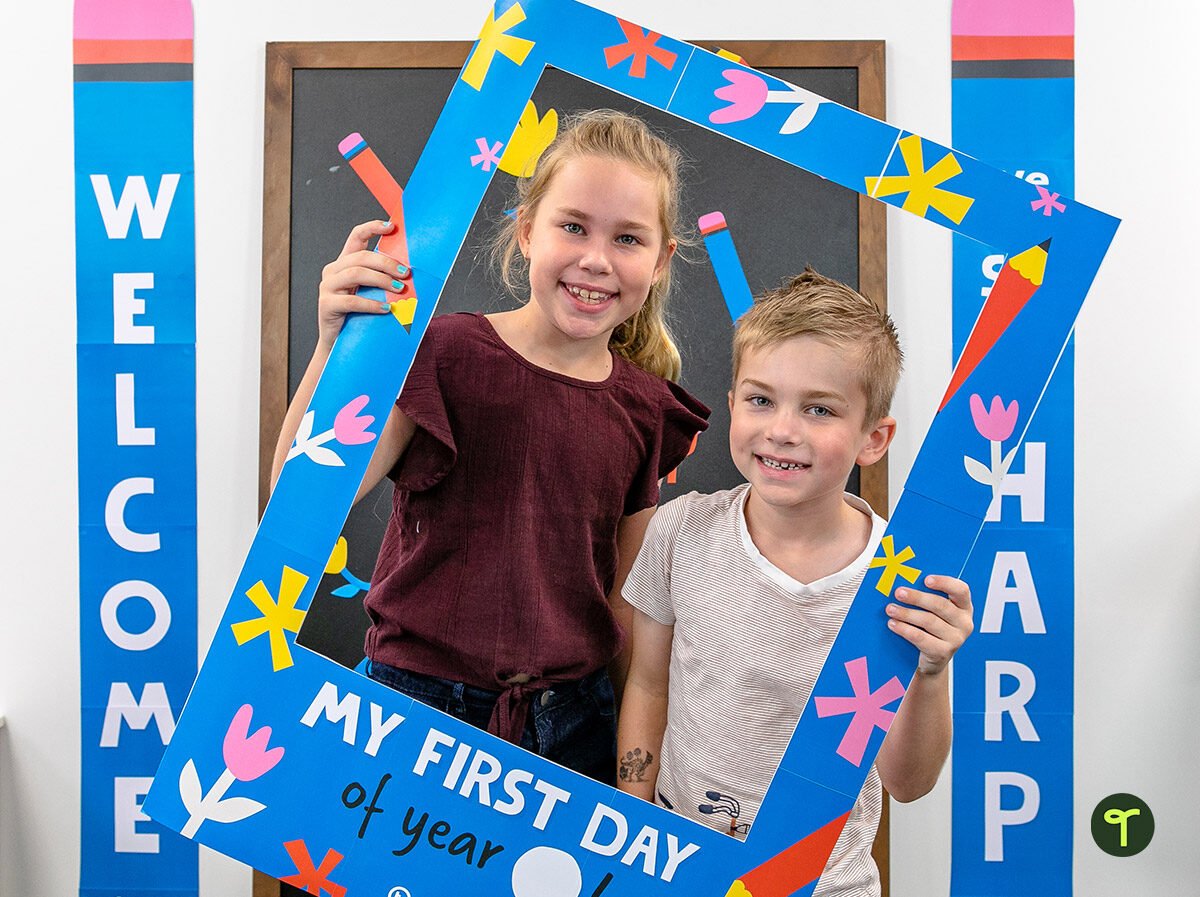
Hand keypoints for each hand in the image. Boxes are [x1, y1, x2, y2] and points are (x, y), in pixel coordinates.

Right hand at [315, 220, 411, 347]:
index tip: (392, 226)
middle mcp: (333, 271)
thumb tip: (410, 272)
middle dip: (386, 263)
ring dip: (382, 280)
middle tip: (406, 273)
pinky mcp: (327, 305)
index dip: (372, 228)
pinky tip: (386, 309)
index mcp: (345, 263)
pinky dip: (371, 304)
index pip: (356, 237)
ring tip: (399, 289)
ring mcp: (328, 287)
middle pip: (361, 257)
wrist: (339, 345)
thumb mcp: (372, 293)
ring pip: (356, 274)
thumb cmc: (361, 316)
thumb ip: (383, 279)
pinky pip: (351, 300)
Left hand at [886, 574, 972, 674]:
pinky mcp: (943, 652)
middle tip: (898, 592)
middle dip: (917, 597)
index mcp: (964, 606)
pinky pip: (921, 638)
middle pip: (940, 605)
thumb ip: (927, 597)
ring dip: (907, 613)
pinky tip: (893, 624)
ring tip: (891, 609)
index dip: (944, 583)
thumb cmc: (932, 628)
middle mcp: (964, 622)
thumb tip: (905, 584)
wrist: (933, 657)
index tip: (926, 579)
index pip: (961, 590)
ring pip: (929, 621)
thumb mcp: (934, 611)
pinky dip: (905, 629)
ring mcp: (956, 639)